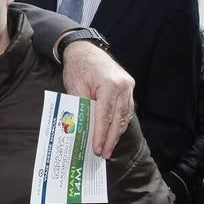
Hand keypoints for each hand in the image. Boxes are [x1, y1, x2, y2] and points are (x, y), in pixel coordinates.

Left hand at [60, 41, 133, 157]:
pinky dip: (120, 122)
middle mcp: (123, 86)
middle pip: (117, 119)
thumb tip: (83, 130)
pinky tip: (113, 133)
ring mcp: (128, 87)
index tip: (96, 149)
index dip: (101, 135)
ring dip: (116, 133)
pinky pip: (126, 110)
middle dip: (110, 139)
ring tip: (107, 148)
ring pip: (124, 116)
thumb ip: (81, 108)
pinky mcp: (129, 88)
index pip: (105, 116)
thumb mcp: (75, 87)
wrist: (86, 49)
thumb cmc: (78, 67)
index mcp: (109, 85)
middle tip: (103, 154)